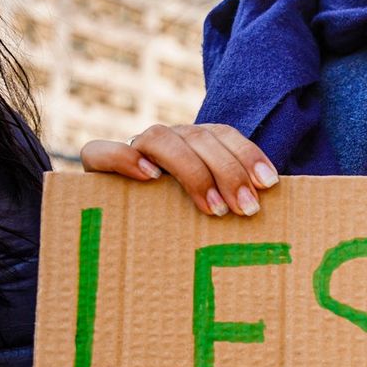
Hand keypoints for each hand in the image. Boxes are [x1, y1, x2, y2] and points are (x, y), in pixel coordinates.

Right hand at [81, 123, 278, 217]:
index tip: (269, 183)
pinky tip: (149, 176)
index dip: (246, 154)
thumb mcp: (211, 207)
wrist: (118, 232)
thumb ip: (233, 200)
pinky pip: (102, 151)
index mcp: (193, 143)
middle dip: (228, 171)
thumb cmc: (180, 223)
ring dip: (190, 170)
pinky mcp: (98, 166)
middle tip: (246, 208)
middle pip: (198, 137)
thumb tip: (268, 208)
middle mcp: (166, 140)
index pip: (222, 134)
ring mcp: (133, 149)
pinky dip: (125, 158)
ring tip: (212, 206)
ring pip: (160, 138)